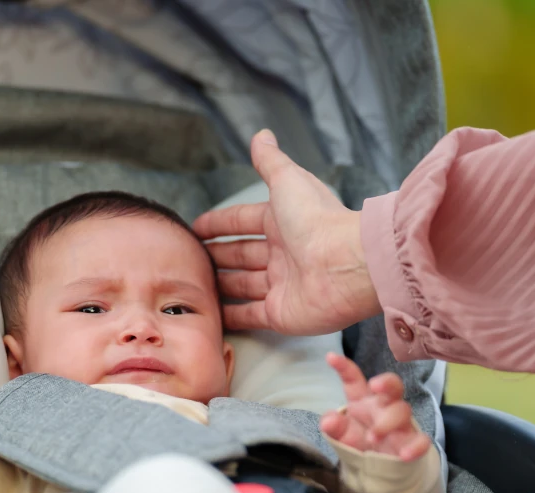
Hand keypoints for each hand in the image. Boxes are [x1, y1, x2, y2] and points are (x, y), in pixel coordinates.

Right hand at [192, 130, 381, 334]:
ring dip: (221, 285)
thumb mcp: (288, 181)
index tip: (195, 228)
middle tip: (188, 258)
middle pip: (240, 254)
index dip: (219, 223)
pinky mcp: (280, 313)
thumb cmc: (318, 220)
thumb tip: (262, 135)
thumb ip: (271, 162)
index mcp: (282, 222)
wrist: (346, 265)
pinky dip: (231, 316)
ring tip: (192, 285)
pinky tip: (210, 314)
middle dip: (215, 255)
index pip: (242, 220)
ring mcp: (280, 285)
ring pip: (242, 285)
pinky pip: (249, 315)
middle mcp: (281, 253)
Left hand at [319, 353, 430, 460]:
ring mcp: (401, 424)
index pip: (354, 381)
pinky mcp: (413, 442)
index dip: (345, 368)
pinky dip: (415, 447)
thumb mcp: (342, 435)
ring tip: (372, 438)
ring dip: (387, 423)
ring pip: (403, 411)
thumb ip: (333, 426)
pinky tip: (404, 455)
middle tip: (374, 386)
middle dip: (386, 382)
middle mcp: (384, 407)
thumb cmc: (361, 442)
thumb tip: (329, 420)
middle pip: (393, 386)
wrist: (381, 468)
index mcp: (363, 401)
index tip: (331, 358)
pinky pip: (422, 440)